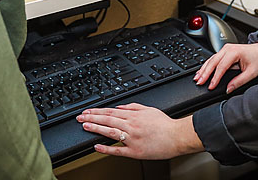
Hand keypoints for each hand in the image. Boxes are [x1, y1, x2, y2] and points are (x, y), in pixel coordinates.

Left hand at [76, 103, 202, 159]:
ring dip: (96, 128)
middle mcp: (131, 126)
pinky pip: (118, 150)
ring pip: (110, 132)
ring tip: (85, 126)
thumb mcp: (149, 110)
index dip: (97, 111)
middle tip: (80, 118)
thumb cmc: (165, 125)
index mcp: (134, 116)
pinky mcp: (135, 151)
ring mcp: (132, 139)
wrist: (177, 136)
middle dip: (92, 118)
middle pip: (107, 120)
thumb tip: (120, 106)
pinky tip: (97, 146)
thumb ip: (133, 107)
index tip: (87, 111)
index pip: (111, 112)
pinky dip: (106, 148)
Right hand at [194, 42, 257, 92]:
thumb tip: (228, 89)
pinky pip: (213, 58)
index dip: (215, 78)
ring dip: (203, 69)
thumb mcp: (251, 73)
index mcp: (234, 52)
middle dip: (204, 73)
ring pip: (211, 59)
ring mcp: (225, 49)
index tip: (210, 86)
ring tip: (197, 78)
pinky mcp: (225, 51)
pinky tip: (202, 71)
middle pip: (212, 62)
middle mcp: (228, 49)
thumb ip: (239, 81)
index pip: (221, 67)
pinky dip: (207, 65)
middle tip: (198, 82)